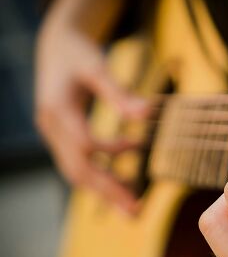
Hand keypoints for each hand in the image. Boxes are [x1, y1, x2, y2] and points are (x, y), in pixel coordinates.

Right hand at [35, 23, 147, 213]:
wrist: (55, 46)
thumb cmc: (78, 53)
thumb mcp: (97, 66)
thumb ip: (119, 92)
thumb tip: (147, 113)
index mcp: (57, 108)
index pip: (82, 143)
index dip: (109, 152)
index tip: (136, 149)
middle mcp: (50, 127)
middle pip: (77, 168)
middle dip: (107, 190)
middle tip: (136, 210)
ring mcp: (53, 135)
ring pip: (76, 172)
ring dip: (104, 190)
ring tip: (133, 204)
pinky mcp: (60, 138)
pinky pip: (78, 164)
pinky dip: (101, 174)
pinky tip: (125, 177)